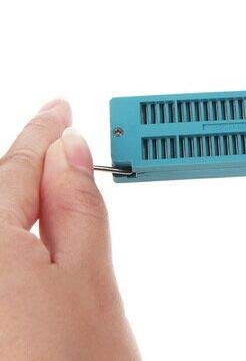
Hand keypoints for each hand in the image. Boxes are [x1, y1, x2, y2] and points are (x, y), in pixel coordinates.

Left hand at [0, 100, 139, 359]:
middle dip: (31, 161)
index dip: (44, 131)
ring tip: (55, 181)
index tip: (59, 109)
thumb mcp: (91, 276)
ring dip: (24, 195)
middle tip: (62, 138)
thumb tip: (71, 153)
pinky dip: (14, 229)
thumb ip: (78, 206)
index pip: (17, 166)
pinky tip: (35, 228)